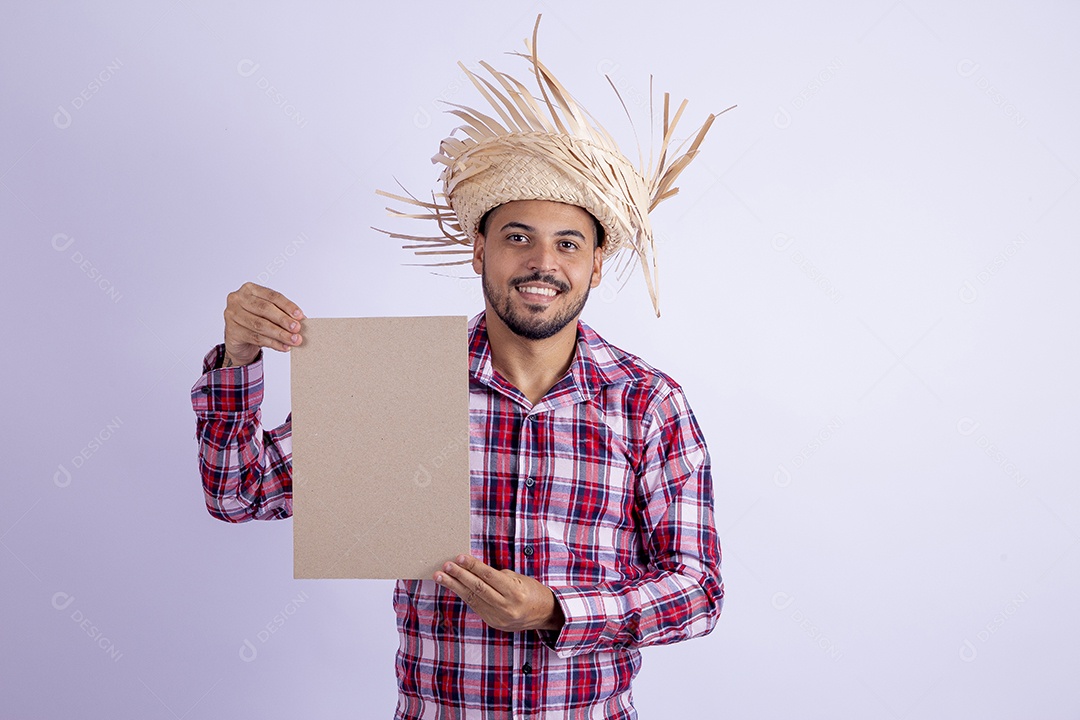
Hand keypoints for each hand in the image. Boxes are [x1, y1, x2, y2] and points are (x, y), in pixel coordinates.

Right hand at [223, 282, 304, 365]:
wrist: (239, 340)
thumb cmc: (256, 321)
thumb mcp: (269, 314)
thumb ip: (282, 314)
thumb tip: (301, 320)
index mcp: (249, 289)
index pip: (272, 296)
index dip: (287, 305)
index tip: (300, 315)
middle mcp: (238, 299)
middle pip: (265, 309)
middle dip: (283, 320)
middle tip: (297, 329)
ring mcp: (232, 314)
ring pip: (260, 325)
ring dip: (280, 334)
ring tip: (293, 340)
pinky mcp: (231, 331)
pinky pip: (255, 337)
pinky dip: (273, 343)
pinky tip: (283, 346)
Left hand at [434, 554, 564, 633]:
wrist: (544, 615)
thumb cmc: (532, 591)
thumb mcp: (518, 579)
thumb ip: (497, 576)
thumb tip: (474, 570)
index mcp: (515, 592)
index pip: (489, 576)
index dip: (473, 566)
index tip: (459, 558)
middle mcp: (506, 607)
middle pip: (477, 589)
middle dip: (459, 576)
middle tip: (445, 566)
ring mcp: (498, 617)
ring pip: (472, 599)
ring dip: (454, 586)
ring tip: (440, 577)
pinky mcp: (492, 622)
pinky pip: (475, 606)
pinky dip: (463, 595)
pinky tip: (453, 586)